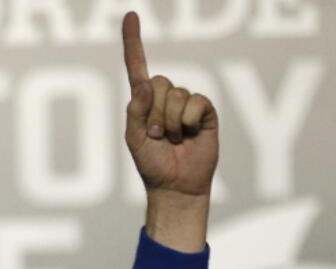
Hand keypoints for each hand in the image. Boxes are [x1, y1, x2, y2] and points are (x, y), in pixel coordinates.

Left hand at [123, 12, 217, 198]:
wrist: (176, 185)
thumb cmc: (152, 164)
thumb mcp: (135, 140)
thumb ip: (136, 112)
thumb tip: (144, 85)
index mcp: (143, 102)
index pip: (137, 67)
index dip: (134, 42)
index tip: (131, 15)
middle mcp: (164, 98)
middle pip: (159, 82)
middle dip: (155, 112)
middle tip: (158, 135)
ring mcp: (186, 103)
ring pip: (177, 95)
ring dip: (171, 121)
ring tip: (173, 139)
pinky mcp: (204, 111)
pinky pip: (196, 102)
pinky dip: (189, 120)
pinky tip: (189, 135)